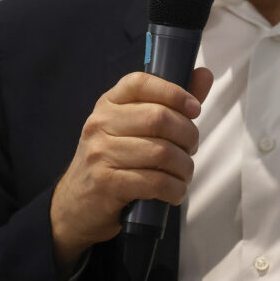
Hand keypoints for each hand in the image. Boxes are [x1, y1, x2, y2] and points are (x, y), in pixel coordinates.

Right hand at [49, 67, 213, 274]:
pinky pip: (154, 182)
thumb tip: (204, 74)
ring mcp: (100, 153)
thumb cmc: (113, 161)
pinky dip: (174, 189)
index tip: (195, 108)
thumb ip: (170, 102)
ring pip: (161, 152)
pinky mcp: (106, 183)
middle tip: (190, 149)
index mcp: (109, 103)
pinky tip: (174, 191)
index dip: (174, 92)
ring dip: (184, 167)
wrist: (75, 206)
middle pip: (158, 118)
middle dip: (187, 135)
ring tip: (184, 174)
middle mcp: (100, 124)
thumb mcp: (133, 128)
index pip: (140, 82)